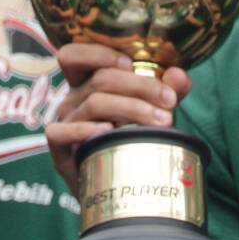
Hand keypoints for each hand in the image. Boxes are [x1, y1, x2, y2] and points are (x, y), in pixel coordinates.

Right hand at [45, 43, 189, 191]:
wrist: (118, 186)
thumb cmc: (133, 141)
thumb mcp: (154, 110)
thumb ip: (168, 91)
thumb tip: (179, 76)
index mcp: (88, 83)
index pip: (75, 55)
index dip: (99, 53)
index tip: (131, 63)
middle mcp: (72, 100)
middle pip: (98, 80)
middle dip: (139, 86)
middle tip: (170, 101)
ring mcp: (64, 123)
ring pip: (93, 103)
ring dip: (131, 109)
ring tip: (161, 122)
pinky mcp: (59, 150)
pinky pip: (61, 132)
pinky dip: (85, 129)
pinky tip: (109, 132)